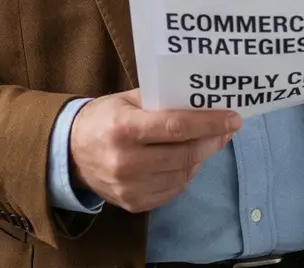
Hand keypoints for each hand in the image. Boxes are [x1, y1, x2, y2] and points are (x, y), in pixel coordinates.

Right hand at [68, 90, 238, 212]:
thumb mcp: (127, 100)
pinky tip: (187, 161)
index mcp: (124, 128)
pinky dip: (185, 174)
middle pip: (185, 154)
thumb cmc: (103, 118)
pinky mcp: (133, 203)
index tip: (233, 118)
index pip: (177, 127)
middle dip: (213, 141)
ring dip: (202, 158)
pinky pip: (173, 190)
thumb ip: (161, 101)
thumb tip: (203, 103)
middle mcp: (126, 161)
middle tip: (227, 130)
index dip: (210, 123)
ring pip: (183, 174)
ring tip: (207, 142)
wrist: (70, 154)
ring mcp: (130, 187)